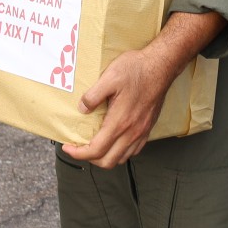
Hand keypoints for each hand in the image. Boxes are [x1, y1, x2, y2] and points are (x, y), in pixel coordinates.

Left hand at [60, 46, 171, 167]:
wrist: (160, 66)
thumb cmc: (136, 70)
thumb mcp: (109, 77)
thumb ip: (93, 96)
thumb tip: (82, 109)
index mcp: (120, 122)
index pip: (96, 150)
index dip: (78, 154)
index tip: (68, 148)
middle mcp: (132, 132)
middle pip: (108, 161)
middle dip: (90, 159)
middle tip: (78, 148)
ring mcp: (142, 132)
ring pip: (121, 158)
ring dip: (105, 157)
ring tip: (94, 145)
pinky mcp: (147, 128)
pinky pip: (133, 151)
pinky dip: (120, 152)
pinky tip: (113, 141)